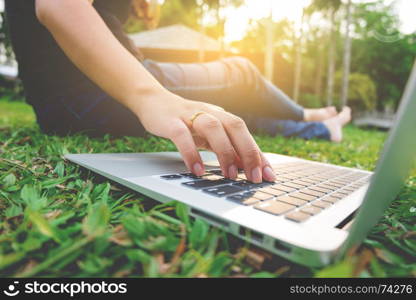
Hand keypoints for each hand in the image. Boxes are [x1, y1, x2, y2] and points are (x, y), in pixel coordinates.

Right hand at [135, 91, 275, 182]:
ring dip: (224, 151)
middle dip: (248, 152)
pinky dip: (191, 153)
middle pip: (235, 126)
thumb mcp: (208, 135)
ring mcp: (189, 115)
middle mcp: (209, 113)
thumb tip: (246, 167)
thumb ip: (226, 147)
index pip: (245, 134)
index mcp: (221, 116)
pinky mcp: (170, 121)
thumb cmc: (185, 122)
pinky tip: (197, 170)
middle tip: (255, 177)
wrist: (153, 101)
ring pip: (212, 127)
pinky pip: (182, 136)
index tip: (270, 176)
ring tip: (229, 175)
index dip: (259, 154)